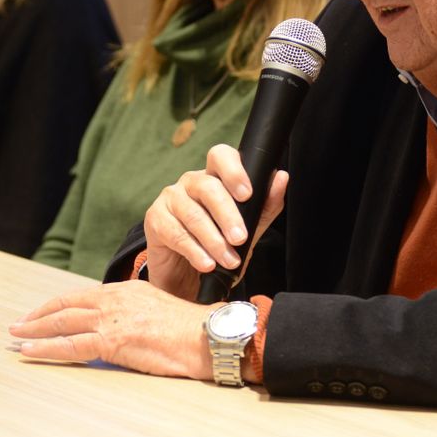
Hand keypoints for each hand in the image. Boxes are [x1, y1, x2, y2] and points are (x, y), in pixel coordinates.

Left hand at [9, 280, 213, 379]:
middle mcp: (113, 300)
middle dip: (38, 316)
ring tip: (16, 336)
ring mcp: (111, 319)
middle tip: (18, 323)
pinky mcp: (112, 340)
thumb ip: (132, 314)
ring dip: (35, 330)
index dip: (57, 305)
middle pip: (65, 305)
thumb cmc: (189, 330)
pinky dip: (46, 348)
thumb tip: (117, 328)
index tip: (41, 313)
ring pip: (62, 322)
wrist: (206, 336)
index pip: (81, 296)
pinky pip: (71, 345)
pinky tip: (31, 351)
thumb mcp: (156, 310)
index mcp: (124, 291)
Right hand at [143, 144, 288, 299]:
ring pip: (192, 213)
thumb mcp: (248, 231)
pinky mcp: (155, 220)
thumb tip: (281, 177)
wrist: (188, 280)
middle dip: (227, 214)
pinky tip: (207, 264)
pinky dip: (194, 251)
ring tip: (229, 259)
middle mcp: (190, 183)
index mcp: (214, 177)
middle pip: (207, 186)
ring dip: (214, 239)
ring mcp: (170, 199)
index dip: (234, 171)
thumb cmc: (218, 248)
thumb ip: (264, 206)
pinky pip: (175, 232)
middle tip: (240, 238)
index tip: (247, 194)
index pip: (221, 156)